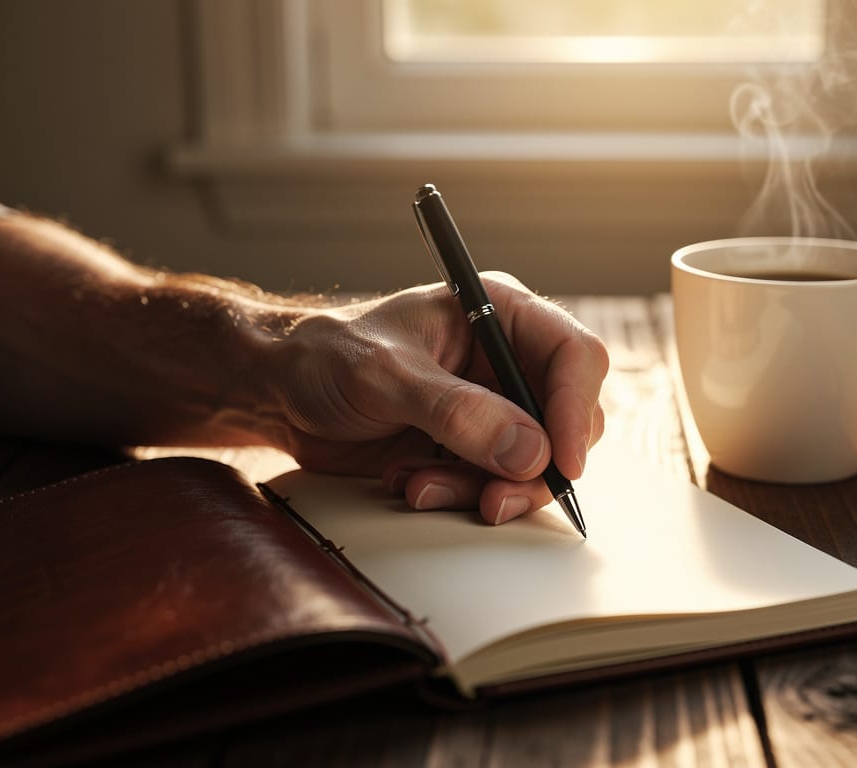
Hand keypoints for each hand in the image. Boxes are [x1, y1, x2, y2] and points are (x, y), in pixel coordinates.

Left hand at [266, 272, 608, 524]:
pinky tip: (409, 483)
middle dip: (533, 466)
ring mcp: (491, 407)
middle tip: (493, 498)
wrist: (281, 392)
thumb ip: (457, 412)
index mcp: (497, 315)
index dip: (575, 409)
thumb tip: (530, 452)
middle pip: (565, 419)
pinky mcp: (470, 446)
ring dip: (485, 488)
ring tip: (421, 487)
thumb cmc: (326, 356)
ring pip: (533, 462)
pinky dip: (459, 496)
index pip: (573, 356)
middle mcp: (503, 360)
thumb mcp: (386, 376)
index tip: (561, 461)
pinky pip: (495, 484)